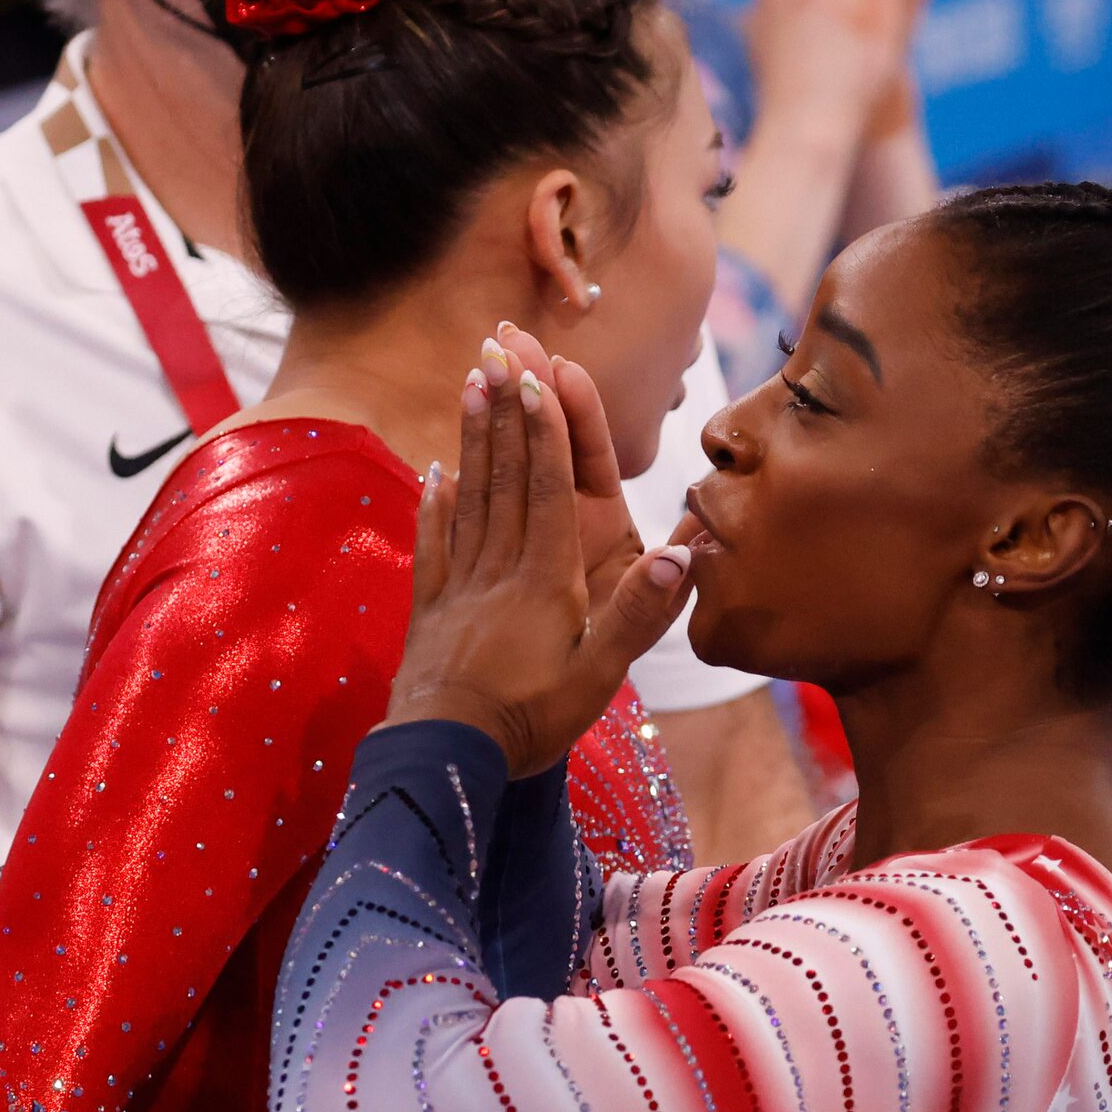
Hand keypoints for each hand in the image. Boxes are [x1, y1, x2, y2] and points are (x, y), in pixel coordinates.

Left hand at [384, 326, 693, 774]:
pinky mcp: (430, 611)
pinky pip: (433, 545)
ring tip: (469, 385)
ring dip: (472, 440)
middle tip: (495, 351)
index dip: (544, 429)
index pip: (547, 488)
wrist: (444, 760)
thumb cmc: (528, 723)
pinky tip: (433, 473)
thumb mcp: (597, 677)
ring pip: (469, 498)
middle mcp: (500, 570)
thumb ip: (638, 613)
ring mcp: (460, 587)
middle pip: (505, 477)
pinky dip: (435, 504)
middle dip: (504, 411)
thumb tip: (681, 553)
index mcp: (546, 580)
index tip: (537, 373)